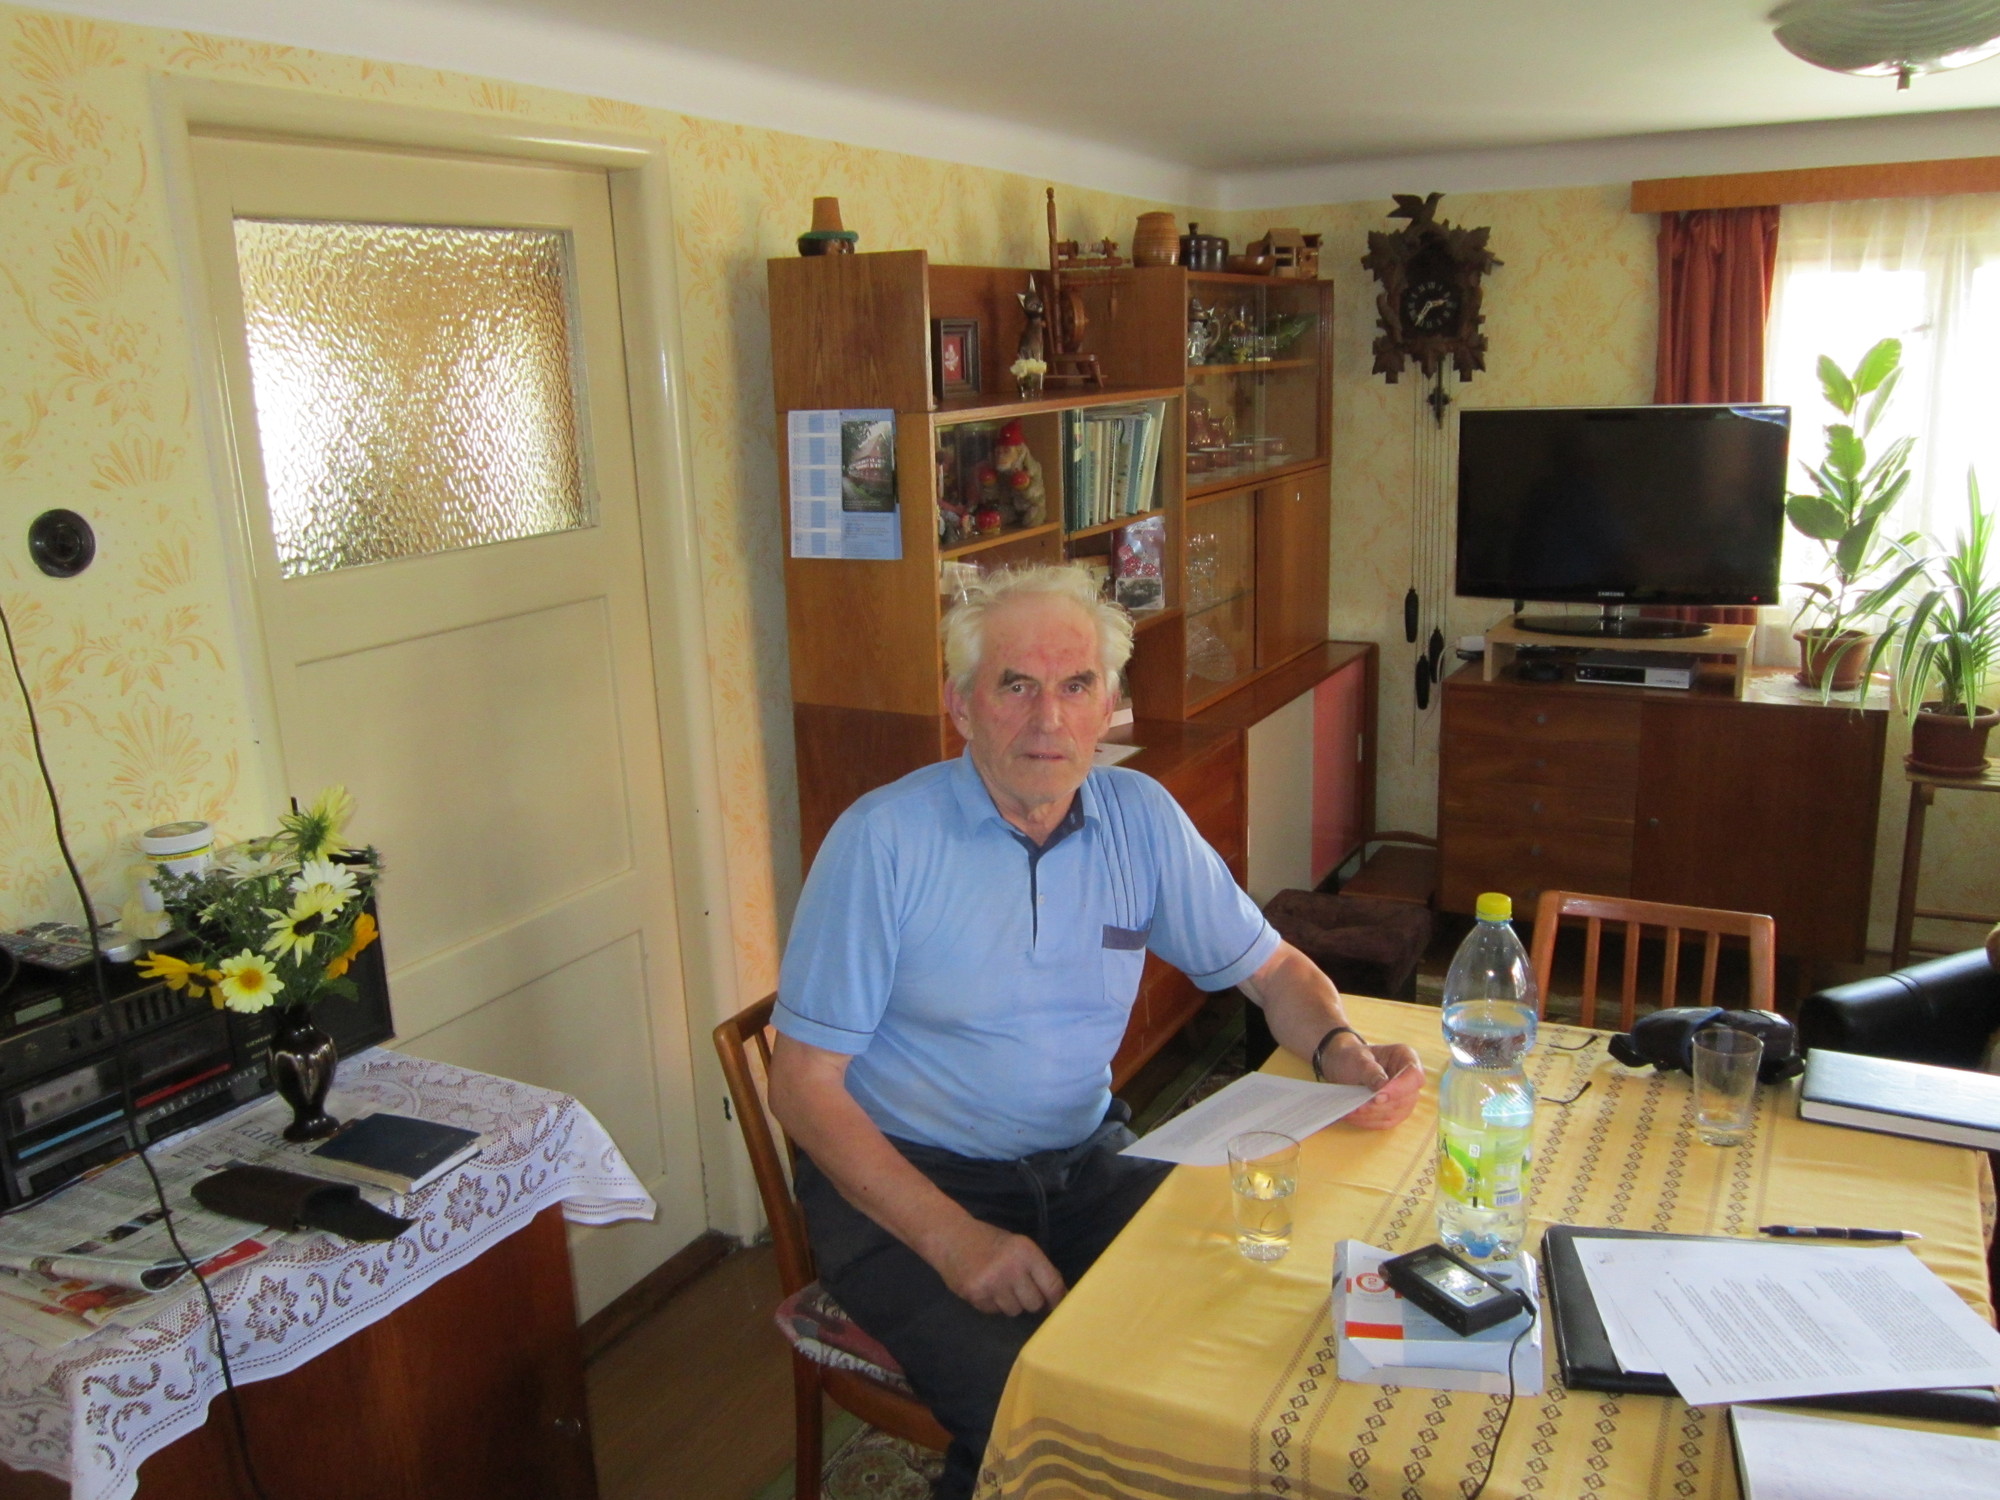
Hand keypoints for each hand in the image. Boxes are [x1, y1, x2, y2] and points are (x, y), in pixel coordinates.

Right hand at [931, 1216, 1066, 1316]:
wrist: (950, 1237)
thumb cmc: (988, 1240)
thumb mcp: (1017, 1246)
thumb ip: (1037, 1268)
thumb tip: (1059, 1295)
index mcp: (1026, 1252)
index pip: (1052, 1284)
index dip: (1057, 1300)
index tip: (1056, 1307)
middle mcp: (1012, 1268)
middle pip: (1034, 1303)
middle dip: (1029, 1300)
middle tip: (1020, 1290)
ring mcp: (993, 1283)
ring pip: (1014, 1311)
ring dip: (1010, 1303)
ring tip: (999, 1286)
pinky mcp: (976, 1295)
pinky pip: (994, 1312)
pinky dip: (992, 1304)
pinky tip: (985, 1288)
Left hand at [1322, 1039, 1423, 1129]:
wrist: (1346, 1067)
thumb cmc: (1355, 1058)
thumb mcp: (1358, 1058)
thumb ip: (1370, 1071)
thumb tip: (1383, 1086)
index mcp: (1406, 1057)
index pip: (1414, 1075)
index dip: (1399, 1089)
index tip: (1378, 1097)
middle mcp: (1410, 1080)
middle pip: (1405, 1099)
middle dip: (1379, 1106)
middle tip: (1357, 1107)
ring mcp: (1405, 1099)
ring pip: (1395, 1114)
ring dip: (1371, 1115)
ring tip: (1350, 1112)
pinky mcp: (1396, 1113)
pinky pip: (1386, 1122)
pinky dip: (1368, 1121)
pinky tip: (1353, 1116)